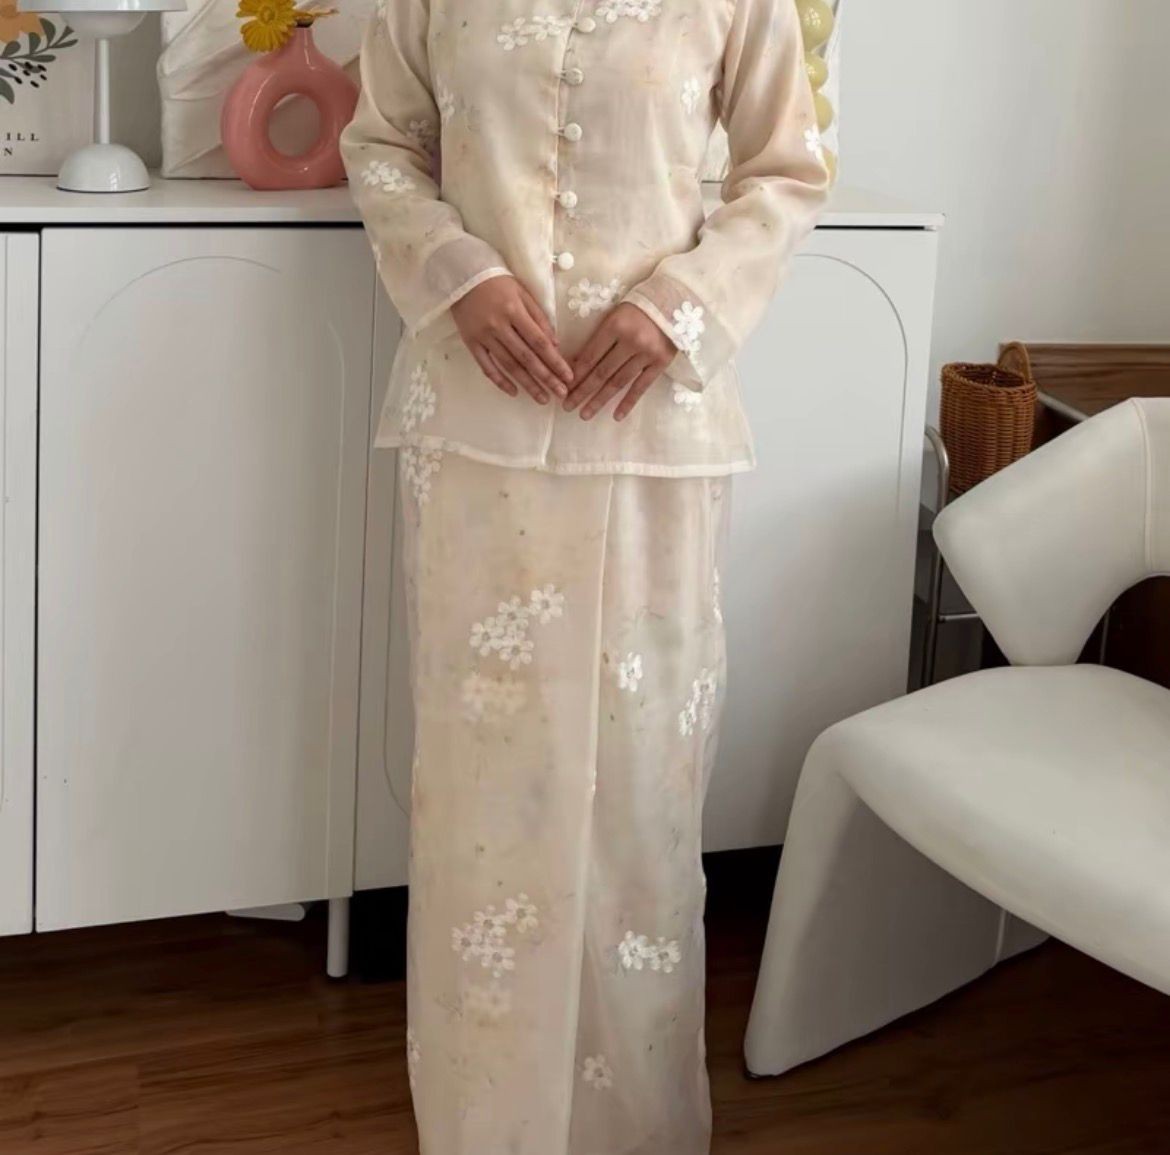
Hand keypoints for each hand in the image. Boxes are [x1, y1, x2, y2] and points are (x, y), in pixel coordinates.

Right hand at [452, 277, 573, 403]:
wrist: (462, 276)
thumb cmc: (498, 282)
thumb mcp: (523, 292)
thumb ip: (539, 318)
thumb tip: (554, 345)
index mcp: (514, 311)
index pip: (539, 342)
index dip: (555, 361)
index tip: (568, 377)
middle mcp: (499, 326)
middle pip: (526, 357)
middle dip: (546, 378)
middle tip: (561, 394)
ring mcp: (483, 336)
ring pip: (509, 365)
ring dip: (527, 384)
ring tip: (542, 398)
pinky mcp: (471, 343)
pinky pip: (486, 367)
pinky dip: (500, 381)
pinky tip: (513, 392)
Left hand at [564, 303, 675, 420]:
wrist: (674, 301)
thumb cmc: (638, 308)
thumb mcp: (615, 315)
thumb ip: (599, 338)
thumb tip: (576, 365)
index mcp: (615, 325)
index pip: (590, 356)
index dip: (576, 374)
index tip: (564, 388)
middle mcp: (630, 341)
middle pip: (601, 372)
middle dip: (582, 391)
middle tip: (567, 407)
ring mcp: (647, 354)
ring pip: (618, 382)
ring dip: (600, 400)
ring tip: (585, 415)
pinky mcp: (660, 362)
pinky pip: (641, 386)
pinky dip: (628, 402)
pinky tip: (616, 416)